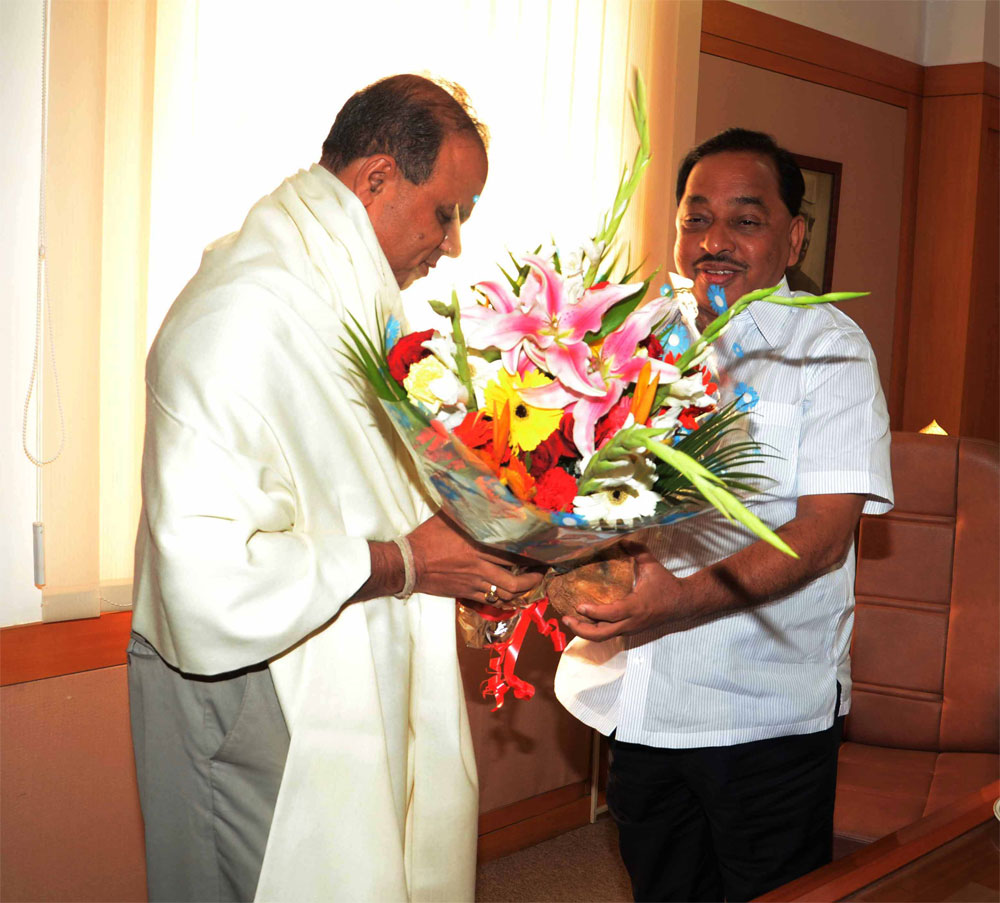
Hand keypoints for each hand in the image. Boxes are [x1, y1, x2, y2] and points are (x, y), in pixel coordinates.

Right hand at [406, 513, 541, 603]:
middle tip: (542, 570)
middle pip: (515, 579)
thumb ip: (467, 507)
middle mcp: (480, 566)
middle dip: (534, 577)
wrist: (408, 563)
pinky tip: (511, 595)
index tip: (542, 550)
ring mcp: (474, 583)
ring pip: (506, 594)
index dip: (531, 554)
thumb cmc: (427, 536)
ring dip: (523, 591)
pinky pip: (492, 601)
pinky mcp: (466, 593)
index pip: (513, 552)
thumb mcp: (448, 516)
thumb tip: (480, 488)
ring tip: (531, 583)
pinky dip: (505, 600)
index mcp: (478, 545)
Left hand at [561, 542, 690, 639]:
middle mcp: (631, 622)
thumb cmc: (666, 584)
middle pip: (602, 634)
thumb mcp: (651, 564)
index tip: (579, 606)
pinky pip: (609, 634)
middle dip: (581, 629)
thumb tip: (622, 536)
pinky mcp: (630, 631)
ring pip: (604, 637)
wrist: (682, 604)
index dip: (594, 612)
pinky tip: (585, 621)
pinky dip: (595, 630)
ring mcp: (630, 629)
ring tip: (571, 621)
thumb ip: (636, 550)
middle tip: (566, 618)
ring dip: (585, 632)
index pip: (611, 614)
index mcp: (636, 606)